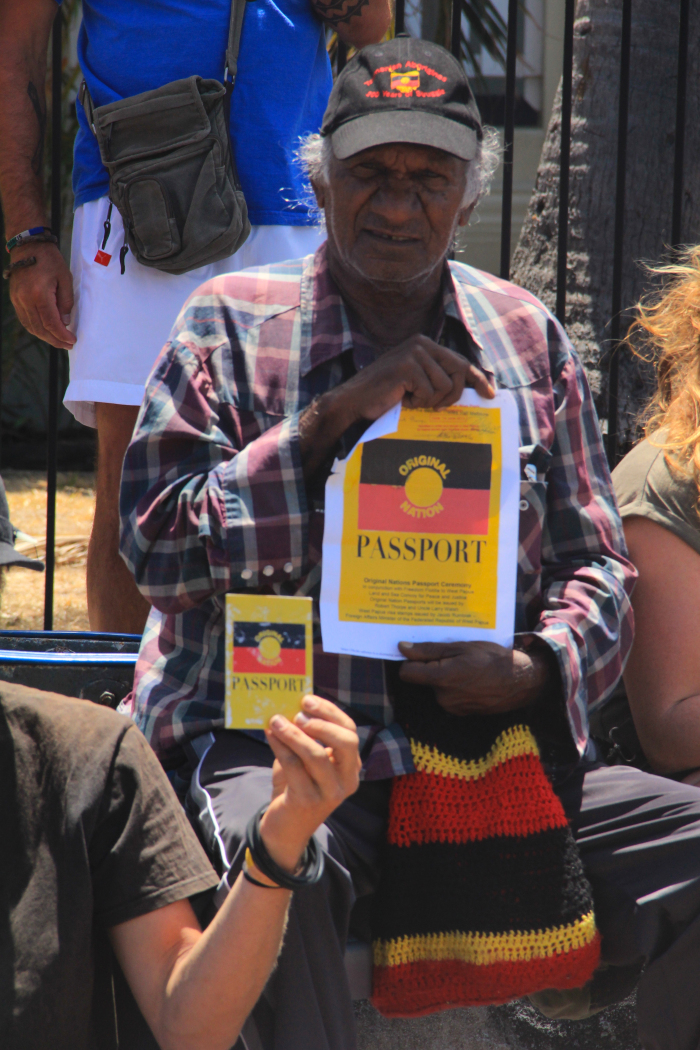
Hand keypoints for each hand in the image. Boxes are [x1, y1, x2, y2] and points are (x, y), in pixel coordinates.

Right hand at [8, 242, 75, 349]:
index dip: (62, 335)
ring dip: (45, 337)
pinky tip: (46, 331)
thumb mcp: (65, 279)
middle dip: (55, 340)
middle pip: (40, 329)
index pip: (51, 323)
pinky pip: (25, 319)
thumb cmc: (49, 260)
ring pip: (31, 327)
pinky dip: (35, 328)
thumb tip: (65, 322)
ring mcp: (17, 300)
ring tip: (58, 341)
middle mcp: (25, 299)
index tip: (72, 341)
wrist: (28, 246)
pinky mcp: (14, 299)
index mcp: (39, 294)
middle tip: (68, 345)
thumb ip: (66, 302)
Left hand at [260, 695, 360, 871]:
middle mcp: (347, 780)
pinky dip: (280, 746)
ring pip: (316, 755)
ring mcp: (330, 793)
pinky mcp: (308, 801)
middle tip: (298, 714)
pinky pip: (294, 767)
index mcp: (351, 766)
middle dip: (321, 723)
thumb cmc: (297, 787)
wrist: (285, 829)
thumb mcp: (306, 760)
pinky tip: (269, 735)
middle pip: (346, 742)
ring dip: (293, 733)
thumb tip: (289, 706)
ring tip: (276, 721)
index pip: (350, 731)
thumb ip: (304, 737)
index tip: (307, 700)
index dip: (330, 712)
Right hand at [299, 335, 494, 476]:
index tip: (490, 394)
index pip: (460, 361)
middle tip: (435, 406)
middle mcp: (421, 343)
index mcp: (425, 344)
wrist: (354, 401)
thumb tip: (468, 390)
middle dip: (451, 395)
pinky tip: (402, 399)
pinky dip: (418, 402)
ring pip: (444, 385)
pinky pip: (429, 391)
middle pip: (458, 371)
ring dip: (430, 400)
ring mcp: (413, 353)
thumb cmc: (385, 395)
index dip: (477, 378)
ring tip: (410, 399)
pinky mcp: (407, 366)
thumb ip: (438, 378)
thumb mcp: (416, 382)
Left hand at [398, 640, 551, 716]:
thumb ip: (429, 650)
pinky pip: (449, 696)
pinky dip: (455, 687)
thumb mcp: (461, 647)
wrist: (521, 682)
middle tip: (454, 656)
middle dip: (433, 667)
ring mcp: (452, 707)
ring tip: (466, 667)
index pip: (407, 673)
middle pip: (424, 679)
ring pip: (437, 687)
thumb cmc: (492, 659)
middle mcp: (443, 697)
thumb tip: (402, 648)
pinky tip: (472, 679)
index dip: (410, 660)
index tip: (420, 651)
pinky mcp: (461, 713)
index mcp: (442, 678)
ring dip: (446, 677)